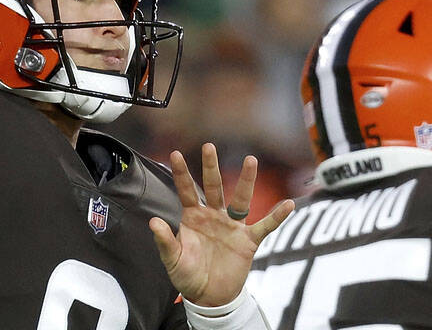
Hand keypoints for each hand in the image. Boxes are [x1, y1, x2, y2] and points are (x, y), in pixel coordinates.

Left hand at [149, 143, 294, 306]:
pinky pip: (265, 226)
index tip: (174, 153)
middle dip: (211, 167)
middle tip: (209, 146)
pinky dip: (276, 216)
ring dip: (246, 180)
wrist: (209, 296)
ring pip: (240, 199)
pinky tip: (288, 204)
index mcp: (192, 216)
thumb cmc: (188, 275)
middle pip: (213, 187)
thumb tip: (154, 222)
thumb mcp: (172, 259)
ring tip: (250, 160)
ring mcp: (232, 226)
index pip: (186, 190)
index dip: (181, 173)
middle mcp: (213, 216)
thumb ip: (164, 241)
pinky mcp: (248, 241)